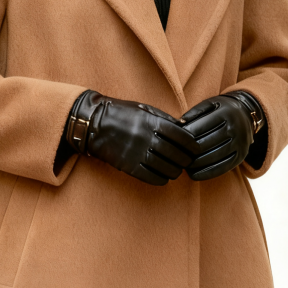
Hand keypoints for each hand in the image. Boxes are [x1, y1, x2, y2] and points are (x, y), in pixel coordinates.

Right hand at [65, 91, 200, 185]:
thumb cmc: (120, 113)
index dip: (192, 145)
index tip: (195, 150)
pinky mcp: (127, 165)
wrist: (92, 123)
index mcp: (151, 122)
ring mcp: (136, 152)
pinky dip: (161, 179)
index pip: (182, 137)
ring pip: (165, 167)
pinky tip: (164, 178)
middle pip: (176, 154)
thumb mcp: (143, 108)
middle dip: (186, 160)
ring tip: (176, 170)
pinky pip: (150, 176)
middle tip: (188, 162)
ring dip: (175, 171)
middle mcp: (146, 137)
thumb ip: (164, 118)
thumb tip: (185, 128)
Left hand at [181, 92, 264, 180]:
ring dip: (195, 164)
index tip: (171, 141)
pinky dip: (207, 173)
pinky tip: (194, 175)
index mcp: (226, 113)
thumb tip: (179, 124)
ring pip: (213, 157)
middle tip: (173, 156)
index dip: (185, 135)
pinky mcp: (241, 156)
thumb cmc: (220, 109)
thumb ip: (194, 112)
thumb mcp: (209, 104)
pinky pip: (223, 167)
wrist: (247, 114)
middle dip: (187, 151)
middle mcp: (235, 129)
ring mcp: (240, 143)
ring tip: (181, 165)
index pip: (201, 126)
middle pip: (206, 143)